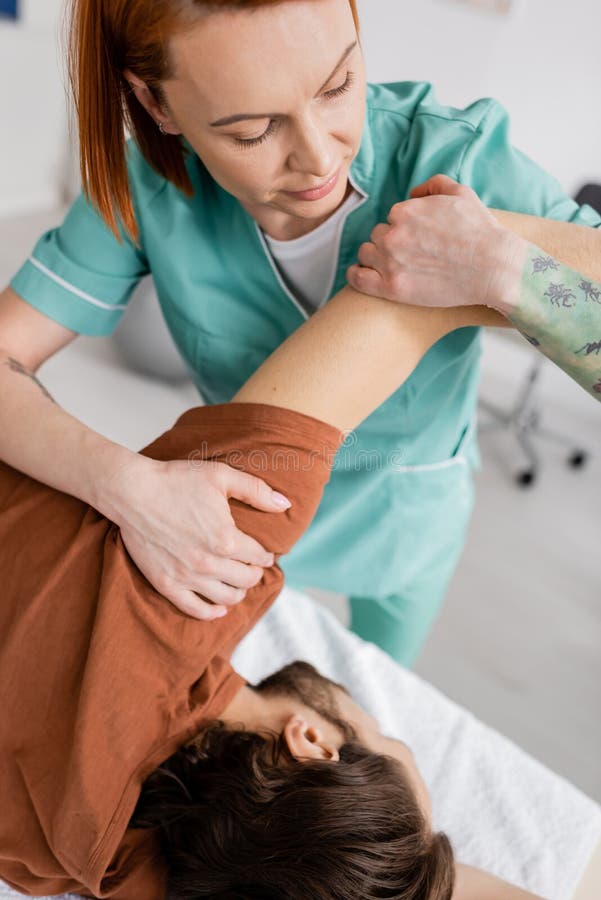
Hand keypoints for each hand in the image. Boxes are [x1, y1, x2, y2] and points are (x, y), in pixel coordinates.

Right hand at [106, 455, 290, 619]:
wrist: (133, 492)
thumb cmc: (177, 480)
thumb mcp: (221, 476)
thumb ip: (256, 491)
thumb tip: (286, 504)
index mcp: (226, 539)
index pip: (259, 557)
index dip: (265, 555)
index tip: (264, 552)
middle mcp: (209, 563)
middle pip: (246, 580)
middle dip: (254, 573)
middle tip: (251, 566)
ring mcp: (187, 577)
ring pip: (226, 598)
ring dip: (238, 592)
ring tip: (238, 582)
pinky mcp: (166, 584)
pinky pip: (195, 609)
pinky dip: (212, 612)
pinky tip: (219, 607)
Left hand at [346, 174, 527, 313]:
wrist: (493, 267)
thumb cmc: (481, 232)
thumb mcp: (461, 194)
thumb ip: (433, 185)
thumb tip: (413, 193)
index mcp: (405, 211)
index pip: (392, 218)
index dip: (405, 229)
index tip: (418, 240)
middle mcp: (393, 234)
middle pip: (377, 236)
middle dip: (390, 243)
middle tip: (411, 255)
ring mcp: (390, 262)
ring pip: (367, 254)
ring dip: (376, 258)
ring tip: (395, 266)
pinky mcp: (391, 287)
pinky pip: (357, 278)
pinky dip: (357, 275)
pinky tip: (365, 275)